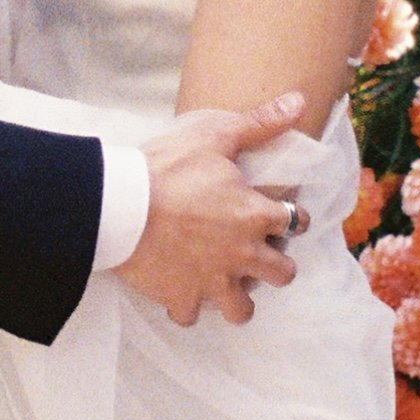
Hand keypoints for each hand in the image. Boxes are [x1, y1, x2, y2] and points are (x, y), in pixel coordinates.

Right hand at [121, 94, 310, 326]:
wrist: (119, 203)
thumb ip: (260, 123)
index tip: (278, 215)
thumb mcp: (215, 136)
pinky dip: (188, 307)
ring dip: (238, 298)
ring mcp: (212, 281)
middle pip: (282, 274)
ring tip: (226, 284)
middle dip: (275, 265)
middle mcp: (242, 255)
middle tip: (258, 254)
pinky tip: (182, 292)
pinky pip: (192, 317)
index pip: (295, 222)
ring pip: (243, 310)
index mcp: (255, 215)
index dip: (290, 218)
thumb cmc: (167, 167)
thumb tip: (299, 101)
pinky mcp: (181, 297)